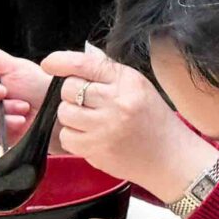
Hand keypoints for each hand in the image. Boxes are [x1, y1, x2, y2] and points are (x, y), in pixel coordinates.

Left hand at [44, 49, 217, 200]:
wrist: (169, 157)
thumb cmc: (153, 120)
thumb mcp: (139, 87)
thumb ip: (108, 75)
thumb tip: (72, 64)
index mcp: (128, 81)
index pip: (85, 64)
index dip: (61, 61)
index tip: (49, 64)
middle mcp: (117, 101)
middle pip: (69, 88)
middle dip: (72, 95)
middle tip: (88, 103)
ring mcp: (105, 127)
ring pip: (64, 112)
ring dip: (71, 116)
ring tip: (90, 121)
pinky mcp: (96, 149)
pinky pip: (67, 137)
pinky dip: (74, 137)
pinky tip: (91, 137)